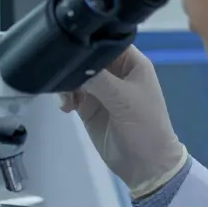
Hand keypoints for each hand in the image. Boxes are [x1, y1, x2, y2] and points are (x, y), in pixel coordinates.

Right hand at [59, 46, 187, 198]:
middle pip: (88, 58)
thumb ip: (98, 80)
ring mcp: (101, 90)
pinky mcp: (89, 107)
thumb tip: (72, 65)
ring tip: (67, 98)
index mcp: (132, 64)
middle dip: (74, 65)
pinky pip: (72, 94)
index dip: (90, 41)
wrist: (145, 164)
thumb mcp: (123, 100)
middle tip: (62, 74)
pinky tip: (66, 107)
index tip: (70, 42)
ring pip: (77, 76)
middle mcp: (116, 73)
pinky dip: (65, 97)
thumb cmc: (144, 127)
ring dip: (67, 83)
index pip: (107, 42)